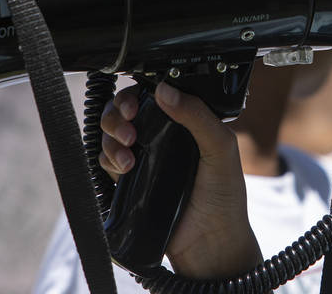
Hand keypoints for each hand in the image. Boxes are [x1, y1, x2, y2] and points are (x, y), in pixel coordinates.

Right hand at [100, 82, 262, 278]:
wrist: (210, 243)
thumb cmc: (224, 195)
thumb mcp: (221, 147)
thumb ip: (197, 115)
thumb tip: (165, 89)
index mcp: (186, 122)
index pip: (155, 94)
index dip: (139, 93)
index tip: (137, 103)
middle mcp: (162, 136)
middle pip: (126, 109)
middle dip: (119, 111)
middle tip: (129, 123)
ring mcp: (145, 157)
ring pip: (112, 132)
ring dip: (112, 134)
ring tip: (129, 150)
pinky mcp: (130, 181)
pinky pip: (107, 160)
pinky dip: (109, 157)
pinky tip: (126, 166)